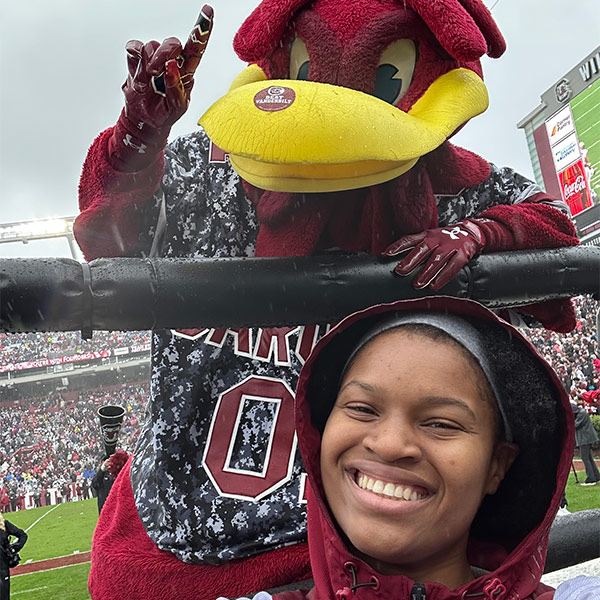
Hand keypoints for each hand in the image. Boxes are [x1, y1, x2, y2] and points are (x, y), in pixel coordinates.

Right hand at [109, 6, 213, 169]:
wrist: (146, 121)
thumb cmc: (166, 113)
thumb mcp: (178, 107)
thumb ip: (177, 88)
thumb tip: (171, 66)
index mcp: (186, 71)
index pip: (197, 47)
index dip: (202, 29)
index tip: (208, 12)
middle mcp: (171, 61)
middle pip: (172, 42)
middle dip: (165, 53)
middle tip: (157, 70)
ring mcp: (153, 59)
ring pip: (152, 45)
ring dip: (149, 64)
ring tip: (148, 82)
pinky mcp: (136, 61)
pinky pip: (134, 48)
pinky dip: (134, 59)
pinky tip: (138, 74)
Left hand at [384, 219, 485, 290]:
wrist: (472, 233)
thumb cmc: (445, 239)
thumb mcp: (430, 238)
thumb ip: (415, 247)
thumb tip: (396, 260)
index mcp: (427, 235)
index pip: (410, 240)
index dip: (398, 246)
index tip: (386, 254)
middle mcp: (437, 239)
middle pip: (422, 249)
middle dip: (410, 260)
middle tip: (400, 271)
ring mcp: (450, 246)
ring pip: (436, 259)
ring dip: (426, 273)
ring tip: (417, 284)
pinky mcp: (462, 254)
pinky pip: (452, 266)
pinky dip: (443, 277)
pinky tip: (435, 286)